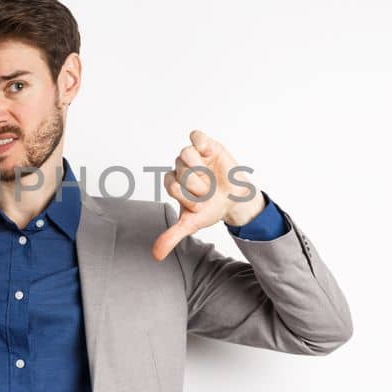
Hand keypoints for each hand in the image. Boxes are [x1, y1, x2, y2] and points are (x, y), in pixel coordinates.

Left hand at [151, 130, 265, 260]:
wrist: (236, 200)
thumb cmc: (211, 208)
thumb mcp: (192, 224)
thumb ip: (172, 236)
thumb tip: (155, 256)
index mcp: (173, 183)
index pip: (172, 186)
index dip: (189, 197)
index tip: (200, 203)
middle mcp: (180, 168)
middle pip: (181, 171)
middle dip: (199, 186)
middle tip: (209, 191)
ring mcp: (193, 155)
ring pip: (186, 154)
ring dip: (203, 170)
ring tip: (212, 177)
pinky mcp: (206, 145)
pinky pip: (196, 136)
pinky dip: (201, 143)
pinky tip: (209, 154)